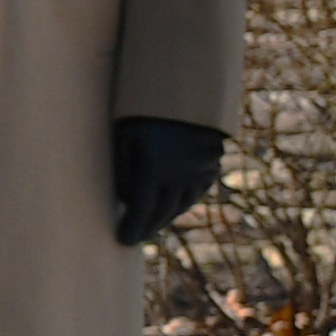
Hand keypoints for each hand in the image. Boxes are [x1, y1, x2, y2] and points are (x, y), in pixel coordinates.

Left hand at [111, 116, 225, 248]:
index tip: (122, 241)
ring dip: (164, 219)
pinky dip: (181, 205)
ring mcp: (200, 173)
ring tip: (149, 227)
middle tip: (134, 238)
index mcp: (155, 168)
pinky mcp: (212, 168)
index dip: (132, 228)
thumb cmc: (144, 112)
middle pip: (161, 213)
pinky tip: (170, 209)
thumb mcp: (124, 136)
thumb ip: (122, 170)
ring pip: (180, 207)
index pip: (141, 210)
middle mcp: (181, 175)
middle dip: (146, 229)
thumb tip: (124, 201)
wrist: (189, 94)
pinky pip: (195, 195)